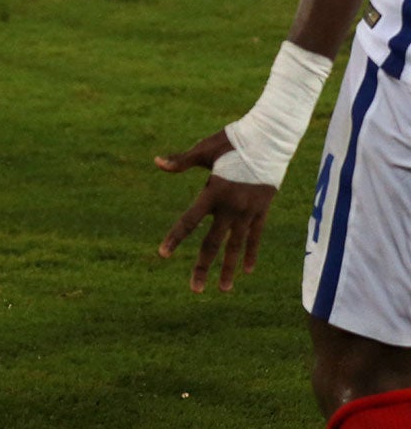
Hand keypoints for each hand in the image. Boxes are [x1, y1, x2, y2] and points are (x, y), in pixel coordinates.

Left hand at [154, 128, 277, 292]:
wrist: (270, 139)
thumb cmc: (233, 141)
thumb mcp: (204, 150)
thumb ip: (181, 162)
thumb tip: (157, 163)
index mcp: (213, 192)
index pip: (190, 221)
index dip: (175, 238)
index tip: (163, 254)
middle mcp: (231, 206)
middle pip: (213, 242)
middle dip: (203, 266)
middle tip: (195, 289)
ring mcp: (249, 210)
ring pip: (236, 246)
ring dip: (228, 268)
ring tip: (223, 288)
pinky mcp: (262, 209)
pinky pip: (255, 236)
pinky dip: (250, 252)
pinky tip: (247, 270)